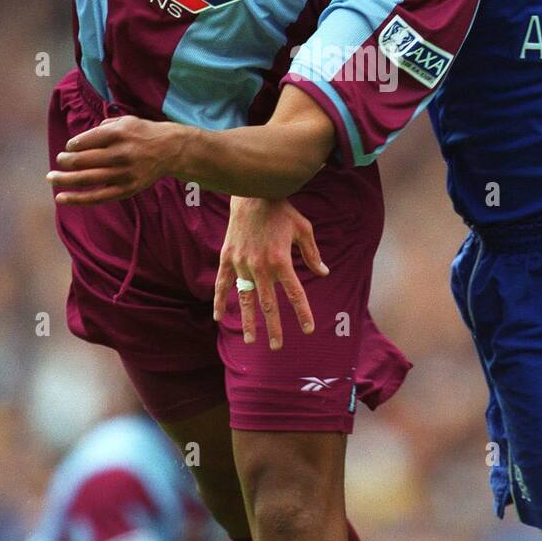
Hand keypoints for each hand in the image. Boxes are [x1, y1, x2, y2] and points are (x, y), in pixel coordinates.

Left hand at [47, 116, 183, 203]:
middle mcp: (121, 153)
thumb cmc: (142, 133)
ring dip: (64, 179)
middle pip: (82, 160)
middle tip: (59, 161)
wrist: (170, 150)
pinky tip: (62, 198)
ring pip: (86, 179)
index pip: (84, 141)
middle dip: (65, 161)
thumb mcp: (125, 121)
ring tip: (51, 177)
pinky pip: (98, 197)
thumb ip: (100, 129)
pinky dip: (77, 199)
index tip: (70, 147)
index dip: (71, 145)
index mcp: (118, 134)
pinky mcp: (127, 189)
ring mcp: (124, 173)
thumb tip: (76, 144)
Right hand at [213, 197, 328, 349]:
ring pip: (245, 299)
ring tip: (251, 340)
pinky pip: (223, 283)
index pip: (294, 294)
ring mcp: (241, 264)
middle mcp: (260, 266)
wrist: (252, 193)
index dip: (302, 313)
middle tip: (277, 346)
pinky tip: (218, 317)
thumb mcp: (303, 229)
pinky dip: (220, 300)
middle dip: (273, 327)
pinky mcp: (228, 258)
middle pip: (268, 304)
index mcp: (281, 261)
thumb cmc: (281, 210)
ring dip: (248, 321)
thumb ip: (311, 253)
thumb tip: (323, 272)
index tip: (308, 329)